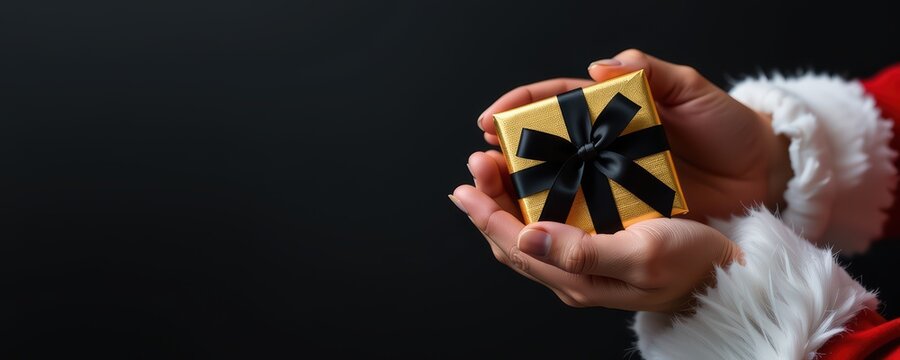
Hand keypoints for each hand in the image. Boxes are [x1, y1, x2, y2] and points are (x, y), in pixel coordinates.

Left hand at [450, 151, 741, 312]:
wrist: (728, 274)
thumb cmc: (692, 262)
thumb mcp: (641, 255)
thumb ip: (582, 250)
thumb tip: (528, 236)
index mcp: (578, 278)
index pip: (515, 245)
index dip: (485, 215)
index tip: (463, 186)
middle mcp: (573, 273)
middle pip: (513, 238)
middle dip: (488, 201)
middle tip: (476, 163)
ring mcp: (583, 262)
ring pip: (527, 233)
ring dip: (504, 200)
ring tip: (492, 166)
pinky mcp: (596, 247)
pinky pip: (548, 227)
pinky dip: (530, 202)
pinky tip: (528, 182)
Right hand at [475, 49, 791, 222]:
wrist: (763, 177)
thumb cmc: (729, 128)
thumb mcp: (694, 92)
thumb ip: (653, 74)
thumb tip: (602, 65)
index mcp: (608, 112)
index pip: (550, 105)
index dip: (516, 110)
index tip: (490, 121)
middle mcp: (599, 149)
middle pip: (538, 150)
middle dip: (502, 157)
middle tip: (481, 165)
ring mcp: (608, 186)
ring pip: (549, 190)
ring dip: (515, 197)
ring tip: (489, 198)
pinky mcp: (621, 220)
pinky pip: (579, 224)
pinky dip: (552, 228)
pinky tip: (529, 231)